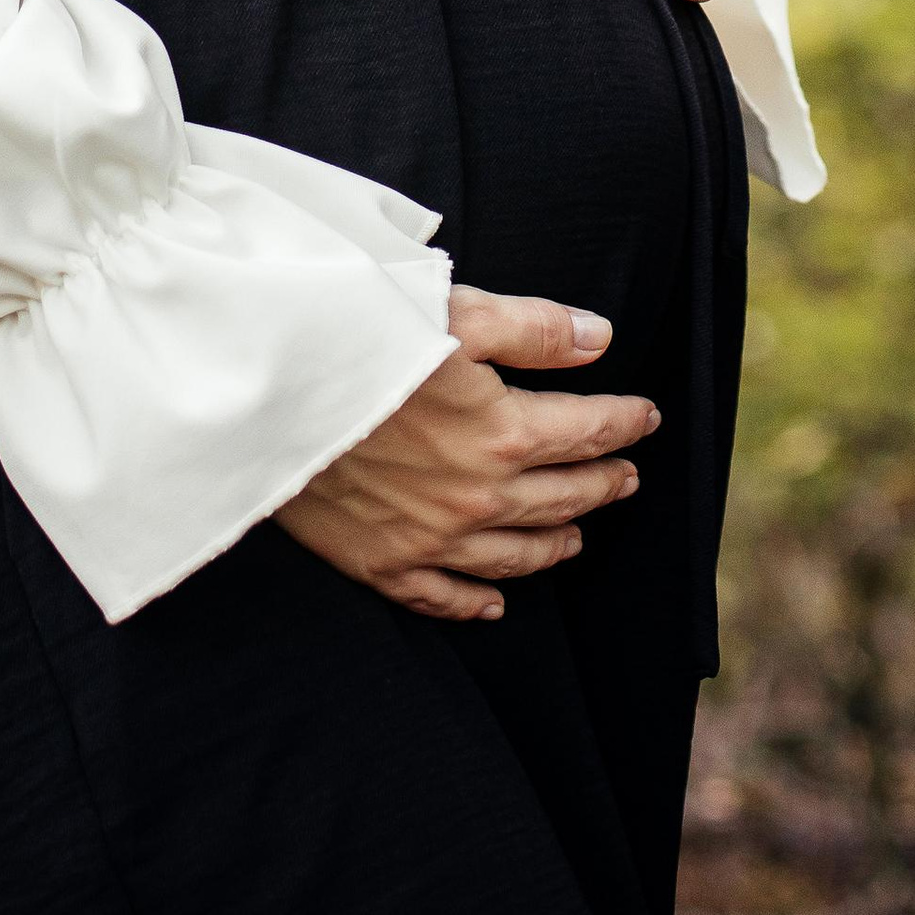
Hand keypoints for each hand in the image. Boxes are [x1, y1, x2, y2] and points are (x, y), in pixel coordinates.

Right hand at [273, 286, 656, 625]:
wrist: (268, 391)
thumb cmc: (362, 336)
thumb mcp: (455, 311)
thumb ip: (534, 329)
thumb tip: (599, 340)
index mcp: (502, 431)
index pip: (584, 431)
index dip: (622, 423)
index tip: (645, 418)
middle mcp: (477, 497)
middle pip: (560, 496)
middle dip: (601, 482)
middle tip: (626, 477)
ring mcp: (430, 539)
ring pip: (515, 554)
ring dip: (555, 543)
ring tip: (579, 533)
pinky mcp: (381, 563)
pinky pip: (442, 597)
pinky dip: (475, 603)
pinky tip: (496, 604)